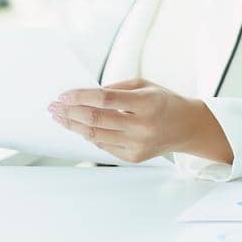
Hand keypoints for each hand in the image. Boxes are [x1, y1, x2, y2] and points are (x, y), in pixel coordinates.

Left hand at [49, 78, 231, 164]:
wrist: (187, 127)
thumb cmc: (164, 102)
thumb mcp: (145, 85)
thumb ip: (116, 88)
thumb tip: (86, 95)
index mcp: (147, 103)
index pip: (106, 99)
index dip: (81, 97)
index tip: (64, 95)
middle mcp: (142, 126)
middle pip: (96, 121)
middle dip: (70, 112)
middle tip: (54, 107)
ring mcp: (137, 145)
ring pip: (95, 136)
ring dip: (73, 126)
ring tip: (60, 117)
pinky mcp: (133, 157)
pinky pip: (103, 145)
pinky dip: (89, 135)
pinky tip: (80, 127)